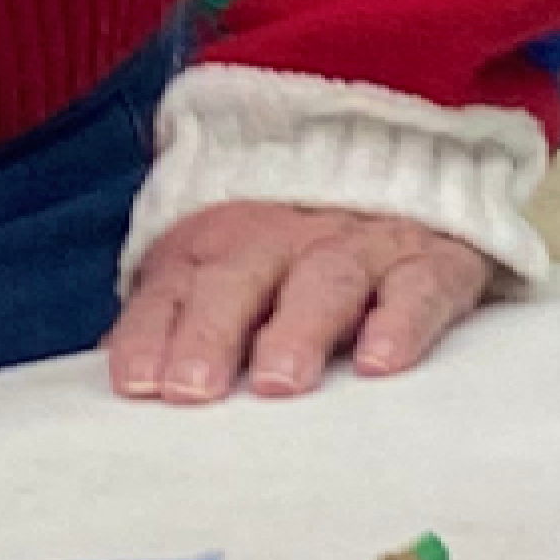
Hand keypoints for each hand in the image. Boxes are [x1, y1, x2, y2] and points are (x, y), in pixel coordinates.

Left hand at [107, 203, 495, 403]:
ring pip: (323, 281)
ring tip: (278, 382)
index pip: (172, 287)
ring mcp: (358, 247)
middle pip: (237, 280)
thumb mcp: (228, 275)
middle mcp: (282, 239)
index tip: (136, 384)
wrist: (401, 170)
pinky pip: (416, 287)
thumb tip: (128, 383)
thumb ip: (175, 323)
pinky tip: (379, 362)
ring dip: (297, 329)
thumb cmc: (293, 259)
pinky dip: (399, 322)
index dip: (148, 333)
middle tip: (193, 389)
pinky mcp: (431, 263)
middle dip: (210, 333)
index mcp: (219, 243)